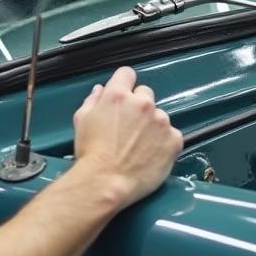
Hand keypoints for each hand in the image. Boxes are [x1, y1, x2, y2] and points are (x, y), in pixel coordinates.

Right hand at [70, 66, 182, 210]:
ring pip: (159, 115)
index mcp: (117, 95)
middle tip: (129, 126)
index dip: (124, 84)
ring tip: (138, 145)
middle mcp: (142, 104)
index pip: (127, 74)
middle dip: (138, 106)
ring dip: (152, 125)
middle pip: (145, 93)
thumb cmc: (91, 154)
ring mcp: (161, 121)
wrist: (106, 182)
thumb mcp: (82, 120)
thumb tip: (100, 91)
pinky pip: (172, 134)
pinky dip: (164, 142)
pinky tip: (150, 153)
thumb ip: (92, 100)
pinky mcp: (174, 140)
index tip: (124, 94)